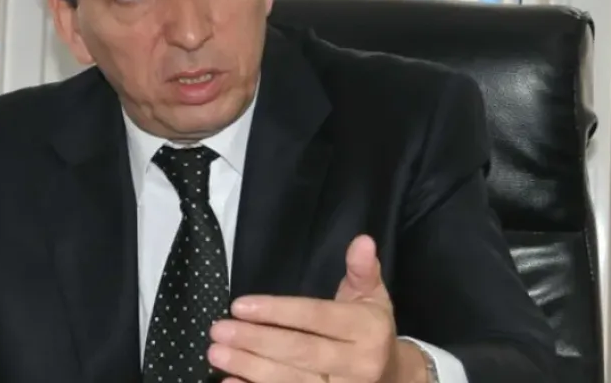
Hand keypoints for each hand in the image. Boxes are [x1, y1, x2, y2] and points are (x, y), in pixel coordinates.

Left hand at [208, 235, 425, 382]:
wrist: (395, 378)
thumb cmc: (371, 331)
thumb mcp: (373, 297)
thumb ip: (362, 270)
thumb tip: (362, 241)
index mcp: (367, 330)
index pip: (317, 318)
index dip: (277, 312)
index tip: (239, 305)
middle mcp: (357, 364)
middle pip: (300, 352)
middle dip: (255, 341)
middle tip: (218, 330)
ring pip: (290, 380)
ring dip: (249, 367)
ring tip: (216, 353)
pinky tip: (230, 382)